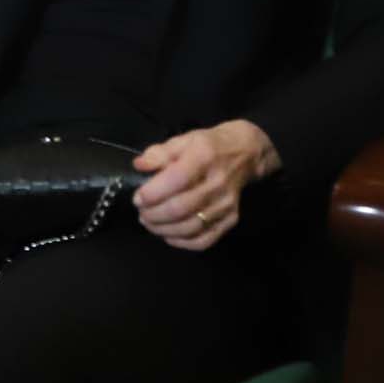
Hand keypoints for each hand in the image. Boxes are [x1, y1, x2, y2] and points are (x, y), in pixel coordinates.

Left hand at [132, 119, 279, 250]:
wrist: (245, 155)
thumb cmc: (208, 146)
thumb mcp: (183, 140)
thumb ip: (159, 153)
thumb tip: (139, 166)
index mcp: (204, 157)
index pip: (176, 180)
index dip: (152, 193)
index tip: (138, 198)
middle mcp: (217, 183)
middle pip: (181, 208)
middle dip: (154, 215)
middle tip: (141, 213)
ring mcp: (226, 204)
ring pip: (191, 227)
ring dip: (164, 229)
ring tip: (149, 223)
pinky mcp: (231, 219)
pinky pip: (205, 240)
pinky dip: (182, 242)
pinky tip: (168, 235)